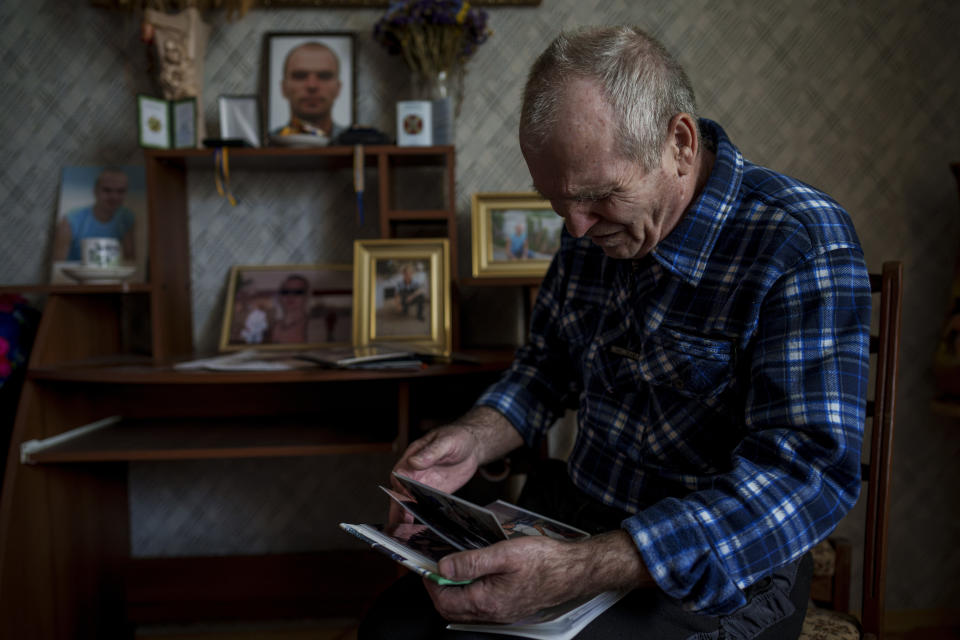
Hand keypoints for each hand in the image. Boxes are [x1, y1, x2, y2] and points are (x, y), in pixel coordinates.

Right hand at [387, 406, 523, 524]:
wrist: (472, 446)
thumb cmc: (456, 438)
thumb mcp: (445, 442)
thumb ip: (430, 453)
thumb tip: (414, 462)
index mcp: (411, 458)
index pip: (398, 476)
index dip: (399, 488)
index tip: (403, 498)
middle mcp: (413, 474)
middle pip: (400, 494)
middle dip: (399, 509)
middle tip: (400, 525)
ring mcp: (423, 485)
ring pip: (409, 503)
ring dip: (407, 517)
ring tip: (406, 534)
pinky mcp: (434, 494)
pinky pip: (425, 508)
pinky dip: (422, 518)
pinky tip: (423, 530)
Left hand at [424, 530, 653, 622]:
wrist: (575, 570)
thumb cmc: (546, 560)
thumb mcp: (504, 553)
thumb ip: (471, 561)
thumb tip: (444, 568)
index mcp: (487, 600)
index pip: (444, 599)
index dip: (430, 583)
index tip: (424, 566)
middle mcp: (493, 612)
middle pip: (452, 606)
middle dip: (437, 588)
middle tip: (432, 566)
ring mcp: (502, 612)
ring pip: (466, 607)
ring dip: (453, 590)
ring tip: (450, 567)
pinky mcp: (510, 606)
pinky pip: (480, 605)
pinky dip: (469, 591)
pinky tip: (473, 574)